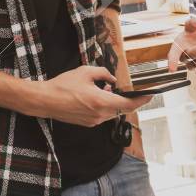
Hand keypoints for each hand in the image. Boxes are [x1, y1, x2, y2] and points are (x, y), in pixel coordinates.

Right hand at [37, 66, 153, 127]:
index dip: (141, 100)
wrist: (45, 100)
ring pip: (112, 112)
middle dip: (125, 99)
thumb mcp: (85, 72)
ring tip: (104, 89)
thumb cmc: (63, 86)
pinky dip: (103, 107)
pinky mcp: (87, 123)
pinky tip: (94, 97)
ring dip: (113, 102)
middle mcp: (100, 115)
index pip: (129, 104)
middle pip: (121, 109)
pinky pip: (102, 115)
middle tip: (126, 90)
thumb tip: (112, 80)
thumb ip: (103, 74)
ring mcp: (93, 121)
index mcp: (102, 102)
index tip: (150, 95)